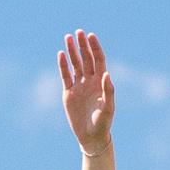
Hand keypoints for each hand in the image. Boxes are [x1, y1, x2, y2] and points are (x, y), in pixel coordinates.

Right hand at [58, 31, 114, 153]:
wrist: (90, 137)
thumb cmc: (103, 123)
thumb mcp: (108, 107)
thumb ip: (108, 90)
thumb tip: (106, 73)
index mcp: (101, 81)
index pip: (98, 59)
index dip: (95, 47)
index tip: (91, 36)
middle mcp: (90, 80)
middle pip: (86, 58)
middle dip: (82, 45)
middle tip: (78, 32)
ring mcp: (78, 86)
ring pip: (75, 64)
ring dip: (71, 51)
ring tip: (67, 37)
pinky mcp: (68, 93)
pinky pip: (65, 76)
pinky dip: (63, 65)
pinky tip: (60, 54)